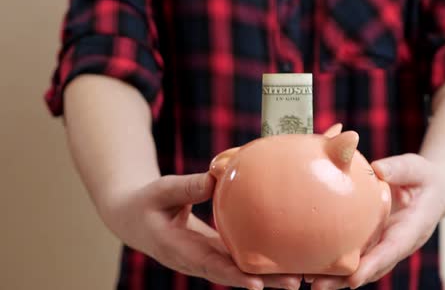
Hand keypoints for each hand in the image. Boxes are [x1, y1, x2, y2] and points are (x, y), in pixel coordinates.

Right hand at [100, 173, 301, 289]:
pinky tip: (285, 257)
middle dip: (263, 281)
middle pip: (234, 274)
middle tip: (294, 282)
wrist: (134, 217)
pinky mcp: (215, 249)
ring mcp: (207, 257)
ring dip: (268, 274)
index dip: (234, 276)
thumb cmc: (146, 202)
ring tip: (299, 275)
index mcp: (180, 250)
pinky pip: (239, 257)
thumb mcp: (161, 190)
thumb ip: (187, 186)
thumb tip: (216, 177)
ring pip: (240, 269)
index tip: (257, 284)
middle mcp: (197, 260)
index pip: (210, 267)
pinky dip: (259, 260)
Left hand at [310, 154, 444, 289]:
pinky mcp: (374, 242)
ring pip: (363, 267)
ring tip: (311, 283)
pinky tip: (313, 266)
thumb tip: (378, 169)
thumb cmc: (423, 178)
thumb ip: (400, 169)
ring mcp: (385, 245)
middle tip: (319, 287)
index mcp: (413, 228)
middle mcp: (399, 243)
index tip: (353, 279)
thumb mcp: (416, 169)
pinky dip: (338, 265)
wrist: (433, 190)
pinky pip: (357, 256)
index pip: (392, 250)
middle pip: (373, 267)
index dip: (373, 266)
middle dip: (347, 279)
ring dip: (338, 278)